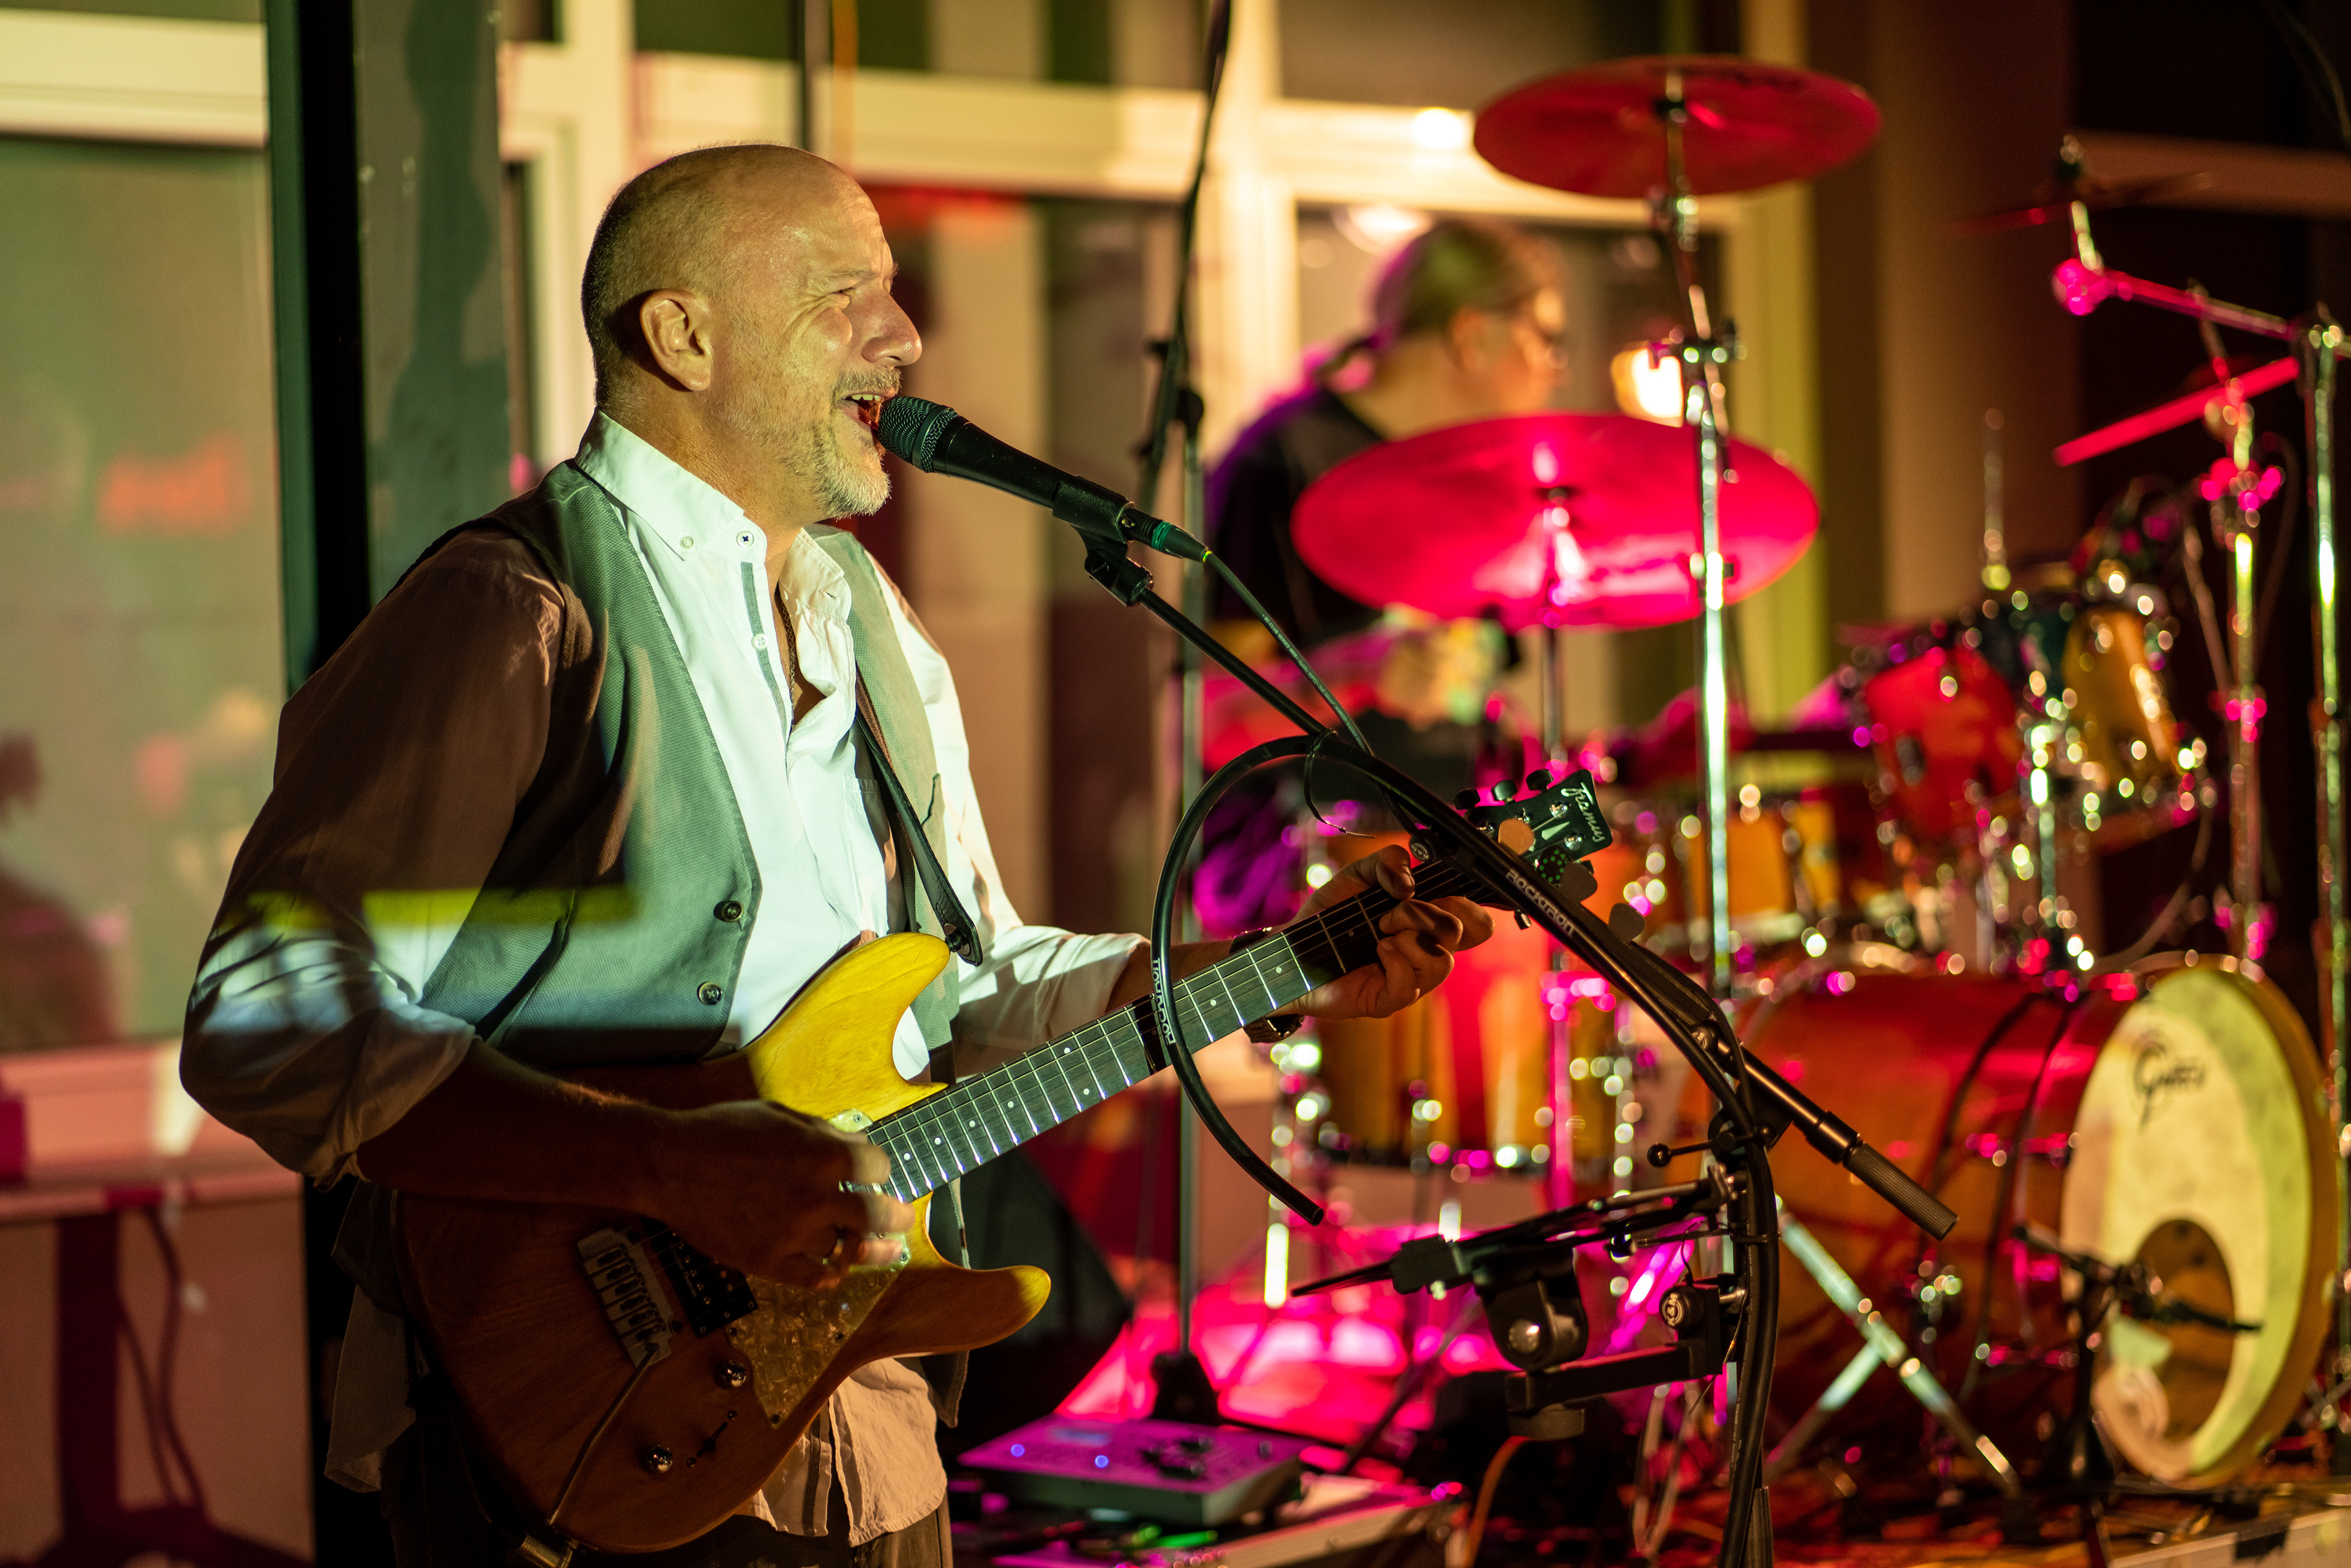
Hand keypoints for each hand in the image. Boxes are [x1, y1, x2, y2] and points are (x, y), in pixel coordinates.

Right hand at [648, 1101, 916, 1288]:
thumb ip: (825, 1133)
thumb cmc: (724, 1130)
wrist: (669, 1164)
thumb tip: (858, 1148)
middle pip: (876, 1215)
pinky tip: (837, 1270)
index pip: (878, 1166)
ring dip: (867, 1248)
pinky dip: (829, 1274)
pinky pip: (810, 1277)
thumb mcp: (781, 1115)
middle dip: (896, 1217)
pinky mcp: (766, 1261)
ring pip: (845, 1248)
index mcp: (823, 1155)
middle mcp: (815, 1198)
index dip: (881, 1168)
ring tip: (882, 1248)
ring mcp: (791, 1234)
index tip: (877, 1173)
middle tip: (903, 1218)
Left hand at [1289, 845, 1493, 1020]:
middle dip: (1427, 913)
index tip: (1445, 894)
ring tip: (1380, 934)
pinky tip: (1377, 952)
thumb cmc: (1330, 916)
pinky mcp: (1390, 1000)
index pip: (1477, 920)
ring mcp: (1412, 978)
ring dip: (1409, 938)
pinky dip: (1395, 961)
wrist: (1293, 948)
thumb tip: (1410, 882)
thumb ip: (1387, 863)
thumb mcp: (1358, 876)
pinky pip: (1411, 985)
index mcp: (1427, 923)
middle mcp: (1427, 951)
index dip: (1473, 905)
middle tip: (1390, 914)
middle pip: (1466, 933)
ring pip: (1444, 961)